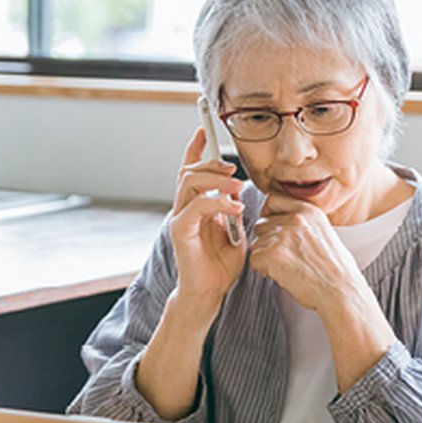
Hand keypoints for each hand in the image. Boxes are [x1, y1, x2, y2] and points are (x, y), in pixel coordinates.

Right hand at [168, 128, 246, 304]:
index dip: (196, 148)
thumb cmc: (221, 265)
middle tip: (232, 167)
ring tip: (237, 185)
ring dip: (215, 179)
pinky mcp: (181, 231)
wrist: (209, 293)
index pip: (191, 170)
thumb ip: (234, 210)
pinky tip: (235, 208)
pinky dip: (218, 203)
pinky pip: (197, 207)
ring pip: (190, 183)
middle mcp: (184, 208)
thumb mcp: (234, 230)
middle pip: (189, 172)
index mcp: (196, 206)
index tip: (204, 129)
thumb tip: (241, 192)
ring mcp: (180, 218)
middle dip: (210, 162)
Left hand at [250, 191, 396, 391]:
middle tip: (290, 262)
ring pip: (255, 241)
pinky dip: (264, 273)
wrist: (345, 302)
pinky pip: (254, 261)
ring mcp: (283, 233)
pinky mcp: (272, 254)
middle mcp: (297, 216)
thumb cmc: (337, 277)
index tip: (281, 236)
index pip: (274, 200)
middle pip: (260, 221)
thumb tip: (280, 211)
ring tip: (292, 272)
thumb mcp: (325, 240)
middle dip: (266, 239)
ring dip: (265, 258)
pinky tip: (285, 280)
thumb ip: (303, 224)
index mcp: (311, 210)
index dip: (272, 219)